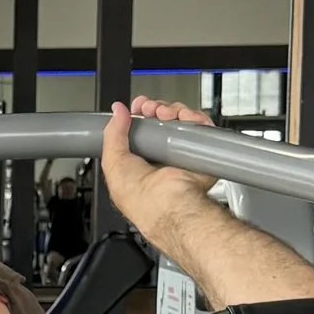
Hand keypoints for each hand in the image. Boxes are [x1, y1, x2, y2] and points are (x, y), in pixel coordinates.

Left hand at [100, 95, 214, 242]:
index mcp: (139, 161)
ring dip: (172, 111)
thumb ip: (112, 134)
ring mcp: (182, 154)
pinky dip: (194, 118)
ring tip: (166, 116)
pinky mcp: (200, 152)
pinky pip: (200, 127)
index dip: (139, 115)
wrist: (169, 205)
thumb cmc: (141, 199)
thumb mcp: (113, 163)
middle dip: (155, 110)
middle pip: (161, 121)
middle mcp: (161, 157)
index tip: (137, 107)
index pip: (141, 130)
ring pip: (180, 121)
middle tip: (151, 110)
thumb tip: (117, 112)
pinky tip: (185, 119)